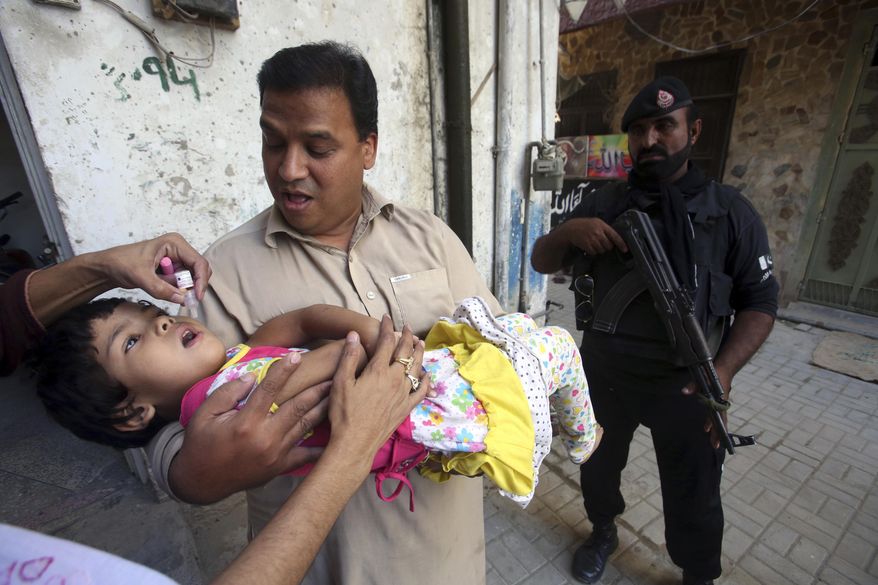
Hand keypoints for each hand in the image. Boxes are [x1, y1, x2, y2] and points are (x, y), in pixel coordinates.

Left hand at [92, 232, 210, 304]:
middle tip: (186, 300)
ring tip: (163, 289)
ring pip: (191, 279)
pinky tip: (162, 289)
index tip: (197, 297)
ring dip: (181, 289)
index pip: (198, 262)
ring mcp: (176, 260)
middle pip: (198, 270)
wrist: (108, 268)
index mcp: (174, 243)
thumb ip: (161, 289)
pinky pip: (181, 283)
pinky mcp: (172, 270)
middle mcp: (179, 250)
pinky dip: (176, 290)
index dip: (201, 280)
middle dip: (193, 286)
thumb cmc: (121, 263)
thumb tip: (182, 299)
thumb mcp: (141, 277)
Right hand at [169, 352, 330, 503]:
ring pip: (306, 426)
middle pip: (298, 407)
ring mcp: (275, 454)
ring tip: (340, 394)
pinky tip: (337, 437)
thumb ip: (227, 393)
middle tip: (336, 374)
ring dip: (324, 408)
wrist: (201, 482)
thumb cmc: (201, 443)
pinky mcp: (279, 467)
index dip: (284, 371)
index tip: (297, 356)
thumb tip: (252, 377)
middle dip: (318, 388)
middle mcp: (265, 437)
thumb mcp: (204, 414)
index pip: (269, 390)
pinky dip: (322, 447)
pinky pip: (305, 456)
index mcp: (245, 422)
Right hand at [326, 317, 429, 473]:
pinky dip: (426, 380)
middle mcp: (394, 379)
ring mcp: (403, 393)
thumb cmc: (344, 413)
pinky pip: (422, 390)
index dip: (386, 327)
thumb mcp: (341, 382)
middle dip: (407, 336)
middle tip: (407, 327)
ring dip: (419, 352)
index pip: (386, 342)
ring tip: (420, 343)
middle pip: (405, 352)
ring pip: (417, 367)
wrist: (355, 442)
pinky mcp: (407, 407)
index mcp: (378, 371)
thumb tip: (355, 334)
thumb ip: (349, 357)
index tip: (386, 318)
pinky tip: (427, 374)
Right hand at [563, 217, 626, 254]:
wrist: (571, 228)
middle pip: (609, 246)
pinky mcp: (586, 245)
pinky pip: (594, 252)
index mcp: (602, 225)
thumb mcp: (596, 223)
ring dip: (599, 249)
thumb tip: (614, 241)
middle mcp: (598, 232)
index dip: (621, 244)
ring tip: (593, 243)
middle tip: (600, 243)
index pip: (615, 236)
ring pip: (601, 250)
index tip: (625, 250)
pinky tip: (588, 246)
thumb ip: (605, 230)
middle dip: (606, 246)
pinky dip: (592, 251)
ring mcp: (592, 239)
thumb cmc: (585, 225)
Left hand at [682, 367, 731, 449]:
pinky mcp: (720, 402)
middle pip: (721, 421)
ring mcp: (722, 403)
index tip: (710, 432)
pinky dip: (715, 422)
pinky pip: (718, 415)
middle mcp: (721, 403)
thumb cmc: (713, 373)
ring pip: (720, 419)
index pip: (716, 415)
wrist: (725, 367)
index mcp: (718, 399)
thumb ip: (693, 385)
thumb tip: (684, 392)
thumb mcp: (702, 377)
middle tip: (716, 446)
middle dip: (718, 433)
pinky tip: (709, 427)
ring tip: (713, 441)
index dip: (714, 425)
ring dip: (717, 429)